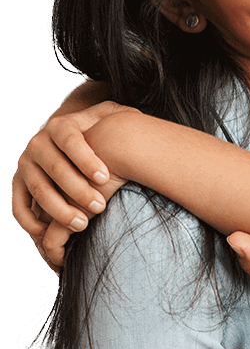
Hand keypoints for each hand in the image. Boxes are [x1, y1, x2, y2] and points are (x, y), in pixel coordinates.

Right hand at [12, 101, 134, 270]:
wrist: (70, 136)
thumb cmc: (99, 129)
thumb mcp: (109, 116)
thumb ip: (119, 115)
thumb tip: (132, 121)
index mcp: (60, 125)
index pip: (71, 141)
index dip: (86, 160)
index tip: (105, 178)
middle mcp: (38, 143)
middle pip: (55, 169)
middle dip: (78, 191)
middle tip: (100, 207)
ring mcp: (26, 164)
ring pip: (39, 190)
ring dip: (59, 210)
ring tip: (83, 224)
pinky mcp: (18, 183)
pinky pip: (18, 205)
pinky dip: (29, 220)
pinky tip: (46, 233)